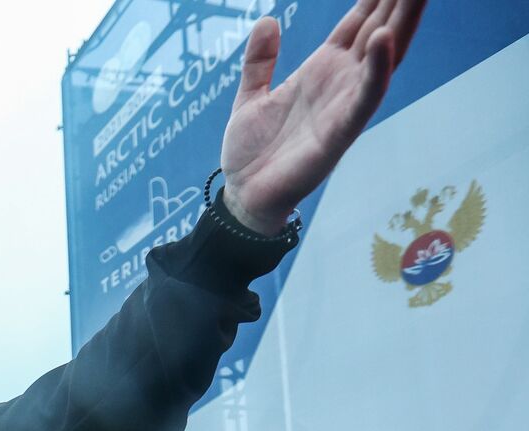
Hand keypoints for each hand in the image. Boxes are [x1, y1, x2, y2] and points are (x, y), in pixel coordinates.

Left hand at [221, 0, 426, 233]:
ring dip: (401, 22)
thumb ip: (259, 60)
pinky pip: (364, 98)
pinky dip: (376, 70)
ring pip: (383, 56)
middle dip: (400, 0)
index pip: (359, 21)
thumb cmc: (253, 152)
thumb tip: (268, 21)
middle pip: (380, 29)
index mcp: (322, 70)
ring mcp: (344, 106)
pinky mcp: (339, 133)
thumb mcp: (250, 96)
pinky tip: (385, 40)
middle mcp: (340, 82)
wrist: (243, 197)